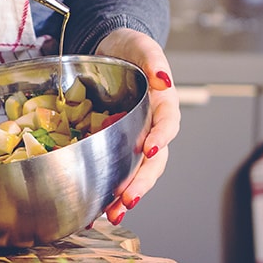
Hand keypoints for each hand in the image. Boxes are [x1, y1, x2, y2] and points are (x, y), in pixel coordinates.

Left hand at [93, 27, 178, 225]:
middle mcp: (152, 127)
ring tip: (112, 215)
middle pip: (153, 161)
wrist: (111, 51)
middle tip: (127, 200)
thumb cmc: (130, 49)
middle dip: (142, 182)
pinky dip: (107, 192)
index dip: (160, 138)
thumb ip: (152, 59)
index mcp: (163, 104)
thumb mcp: (141, 46)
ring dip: (126, 197)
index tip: (149, 151)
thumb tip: (163, 77)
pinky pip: (115, 171)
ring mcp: (134, 140)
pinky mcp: (116, 147)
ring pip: (136, 173)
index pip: (167, 124)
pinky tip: (94, 211)